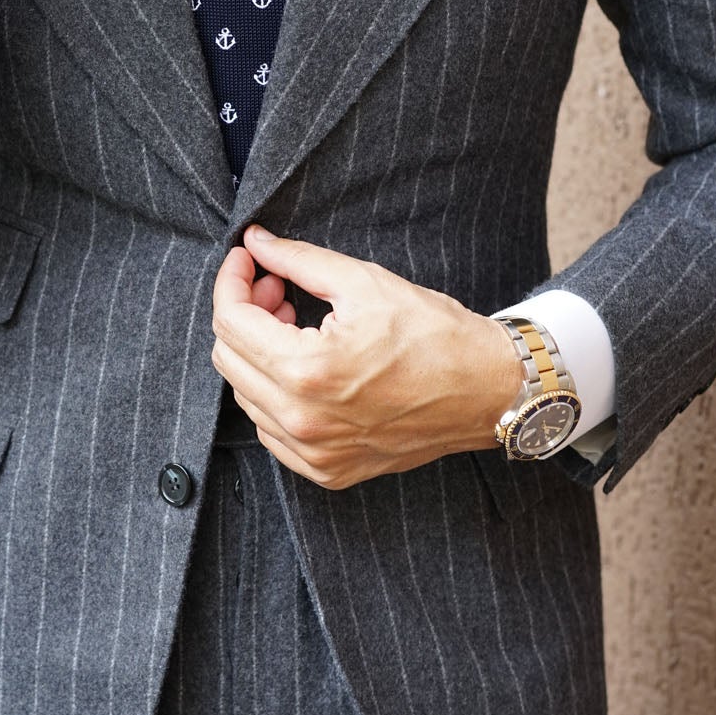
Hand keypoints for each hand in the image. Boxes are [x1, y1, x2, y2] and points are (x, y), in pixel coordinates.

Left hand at [211, 225, 521, 489]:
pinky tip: (306, 368)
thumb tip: (254, 243)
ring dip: (259, 355)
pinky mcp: (327, 471)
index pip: (230, 321)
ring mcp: (313, 453)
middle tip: (278, 289)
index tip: (247, 261)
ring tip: (297, 325)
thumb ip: (298, 260)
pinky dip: (275, 395)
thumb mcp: (365, 282)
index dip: (232, 281)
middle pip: (228, 358)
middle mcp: (302, 420)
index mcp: (308, 371)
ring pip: (246, 396)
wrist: (487, 391)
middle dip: (245, 313)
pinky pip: (271, 431)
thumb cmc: (435, 336)